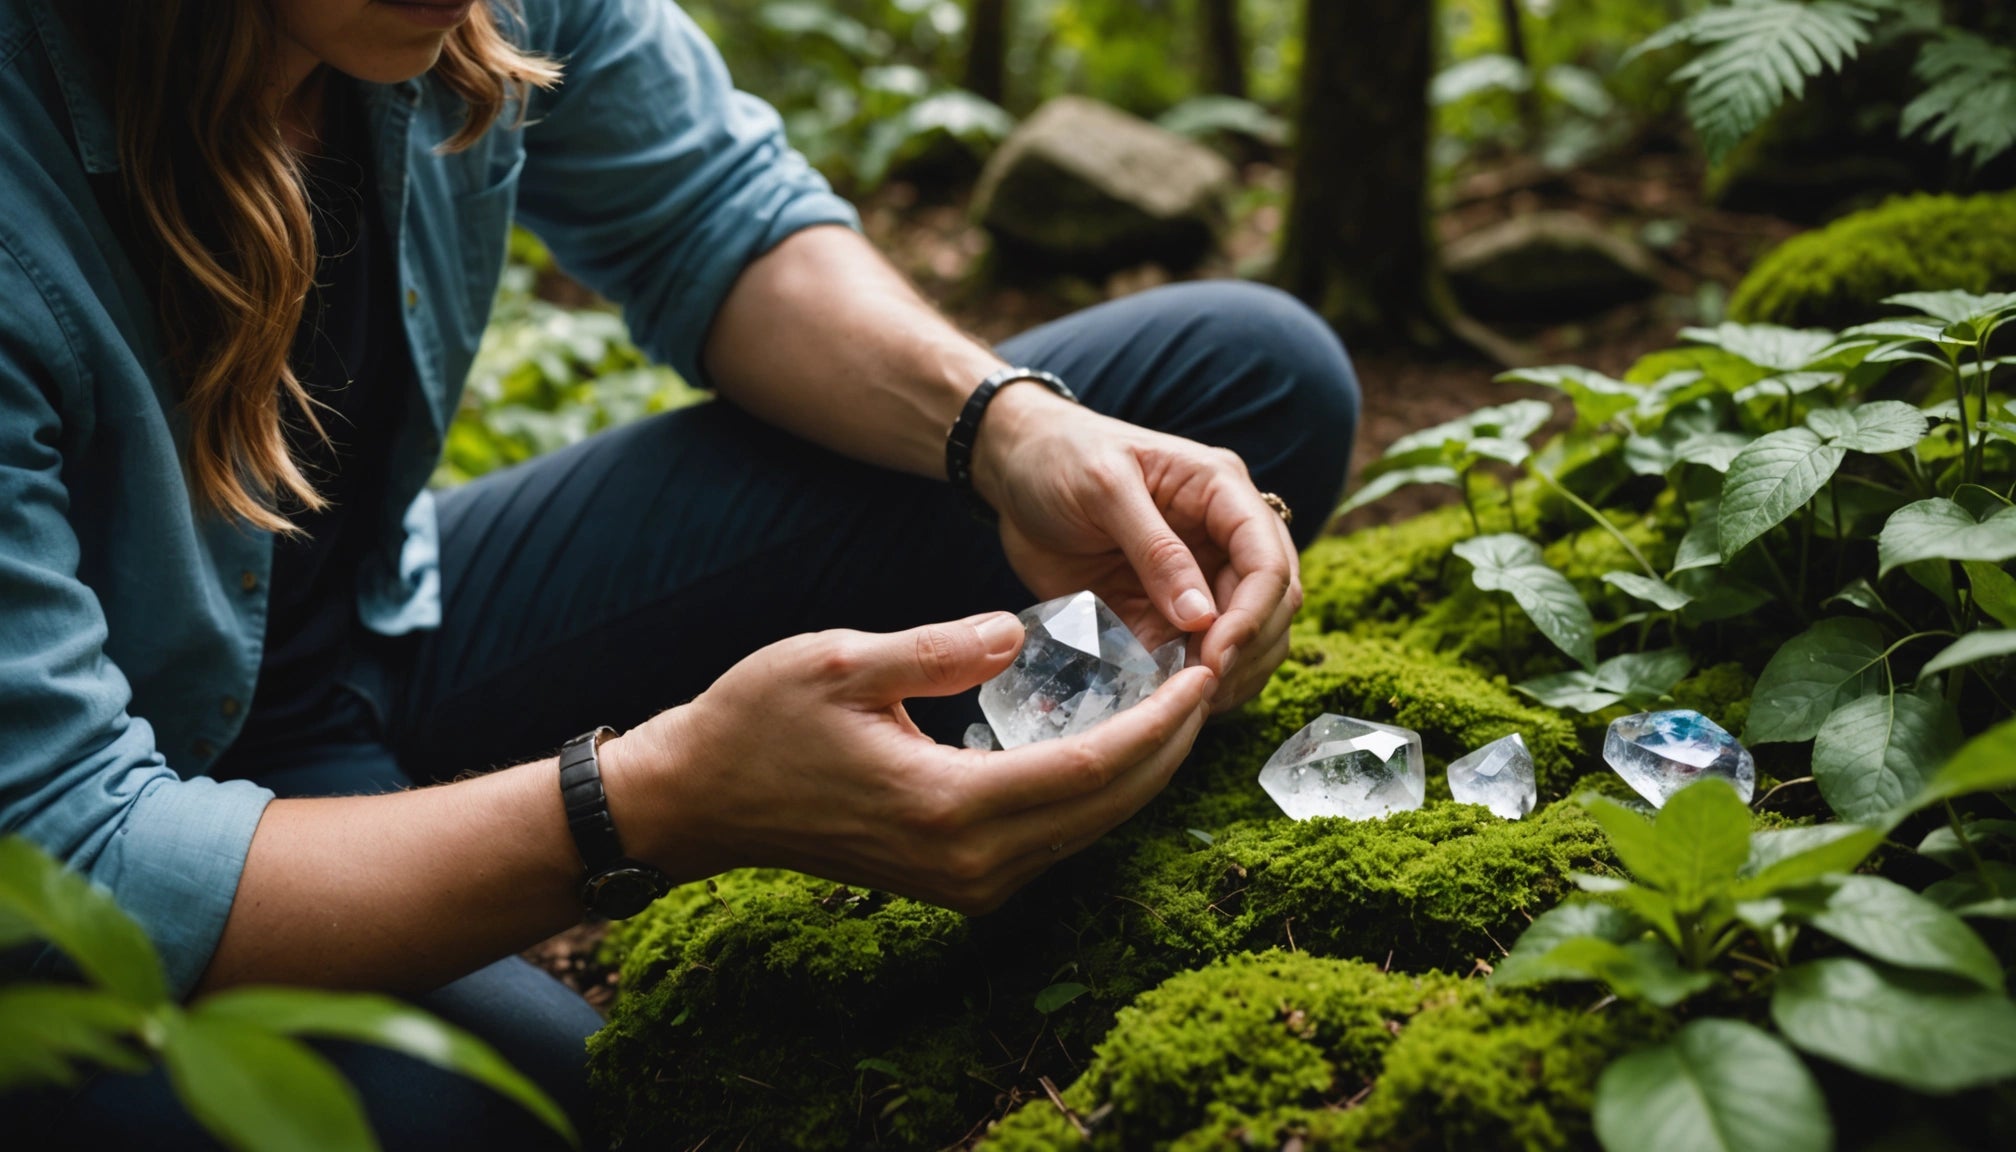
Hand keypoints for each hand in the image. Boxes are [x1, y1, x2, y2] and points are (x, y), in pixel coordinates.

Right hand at [600, 613, 1217, 912]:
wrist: (699, 801)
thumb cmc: (759, 722)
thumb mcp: (842, 662)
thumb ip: (939, 649)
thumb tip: (1015, 633)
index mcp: (949, 810)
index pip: (1093, 769)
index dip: (1161, 723)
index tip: (1202, 672)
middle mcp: (971, 863)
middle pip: (1107, 808)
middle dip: (1171, 746)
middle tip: (1211, 679)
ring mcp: (967, 883)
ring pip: (1089, 829)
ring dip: (1142, 771)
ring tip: (1181, 703)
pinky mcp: (959, 880)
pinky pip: (1055, 835)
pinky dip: (1098, 789)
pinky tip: (1119, 740)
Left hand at [972, 386, 1302, 713]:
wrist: (1017, 471)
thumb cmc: (1060, 459)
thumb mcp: (1103, 488)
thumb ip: (1155, 549)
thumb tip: (1202, 616)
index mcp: (1221, 492)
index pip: (1269, 560)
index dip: (1254, 614)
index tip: (1216, 655)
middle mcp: (1224, 537)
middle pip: (1273, 604)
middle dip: (1247, 650)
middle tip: (1199, 688)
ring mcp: (1201, 578)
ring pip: (1250, 637)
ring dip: (1231, 674)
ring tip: (1188, 700)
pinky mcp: (1167, 612)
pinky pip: (1197, 655)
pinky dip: (1192, 682)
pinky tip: (1167, 700)